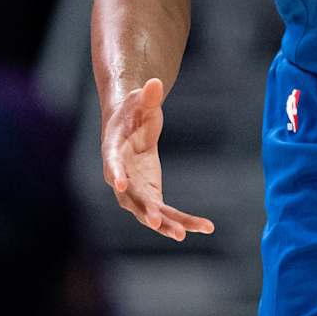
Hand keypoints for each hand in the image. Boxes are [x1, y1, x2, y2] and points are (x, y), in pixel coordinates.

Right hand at [101, 77, 214, 241]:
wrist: (129, 124)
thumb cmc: (133, 110)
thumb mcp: (141, 100)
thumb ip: (148, 96)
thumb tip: (155, 82)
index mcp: (114, 151)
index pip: (113, 163)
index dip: (116, 172)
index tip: (118, 183)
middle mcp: (121, 176)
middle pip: (131, 198)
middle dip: (143, 210)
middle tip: (155, 222)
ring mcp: (136, 190)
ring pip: (150, 212)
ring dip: (167, 224)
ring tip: (185, 233)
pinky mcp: (151, 195)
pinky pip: (167, 212)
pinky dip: (184, 221)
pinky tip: (204, 227)